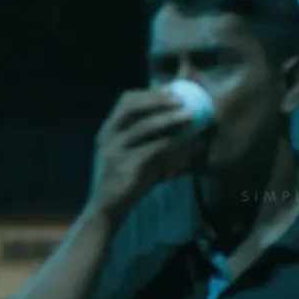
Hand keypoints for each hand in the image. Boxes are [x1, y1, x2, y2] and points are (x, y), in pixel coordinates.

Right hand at [88, 89, 201, 219]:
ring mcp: (114, 152)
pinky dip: (175, 146)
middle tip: (183, 101)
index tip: (174, 90)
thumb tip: (182, 118)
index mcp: (108, 130)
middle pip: (131, 107)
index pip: (126, 101)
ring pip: (142, 128)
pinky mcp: (126, 168)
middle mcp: (107, 137)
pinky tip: (192, 145)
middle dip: (158, 100)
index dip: (151, 93)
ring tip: (191, 117)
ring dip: (169, 120)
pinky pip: (154, 151)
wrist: (107, 209)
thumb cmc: (125, 179)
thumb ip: (150, 137)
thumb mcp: (133, 153)